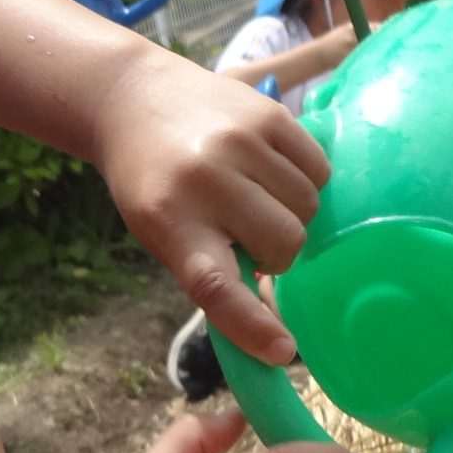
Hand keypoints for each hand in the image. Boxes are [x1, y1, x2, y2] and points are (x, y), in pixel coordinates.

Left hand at [88, 54, 330, 363]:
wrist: (132, 99)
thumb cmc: (151, 183)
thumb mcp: (161, 233)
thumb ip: (211, 270)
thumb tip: (270, 324)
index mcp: (171, 221)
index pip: (217, 286)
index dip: (253, 325)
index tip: (282, 352)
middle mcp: (206, 180)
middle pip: (285, 244)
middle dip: (278, 254)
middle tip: (252, 239)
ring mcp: (240, 143)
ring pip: (308, 208)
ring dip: (293, 215)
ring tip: (257, 199)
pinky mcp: (268, 115)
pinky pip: (319, 169)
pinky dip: (307, 181)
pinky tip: (273, 173)